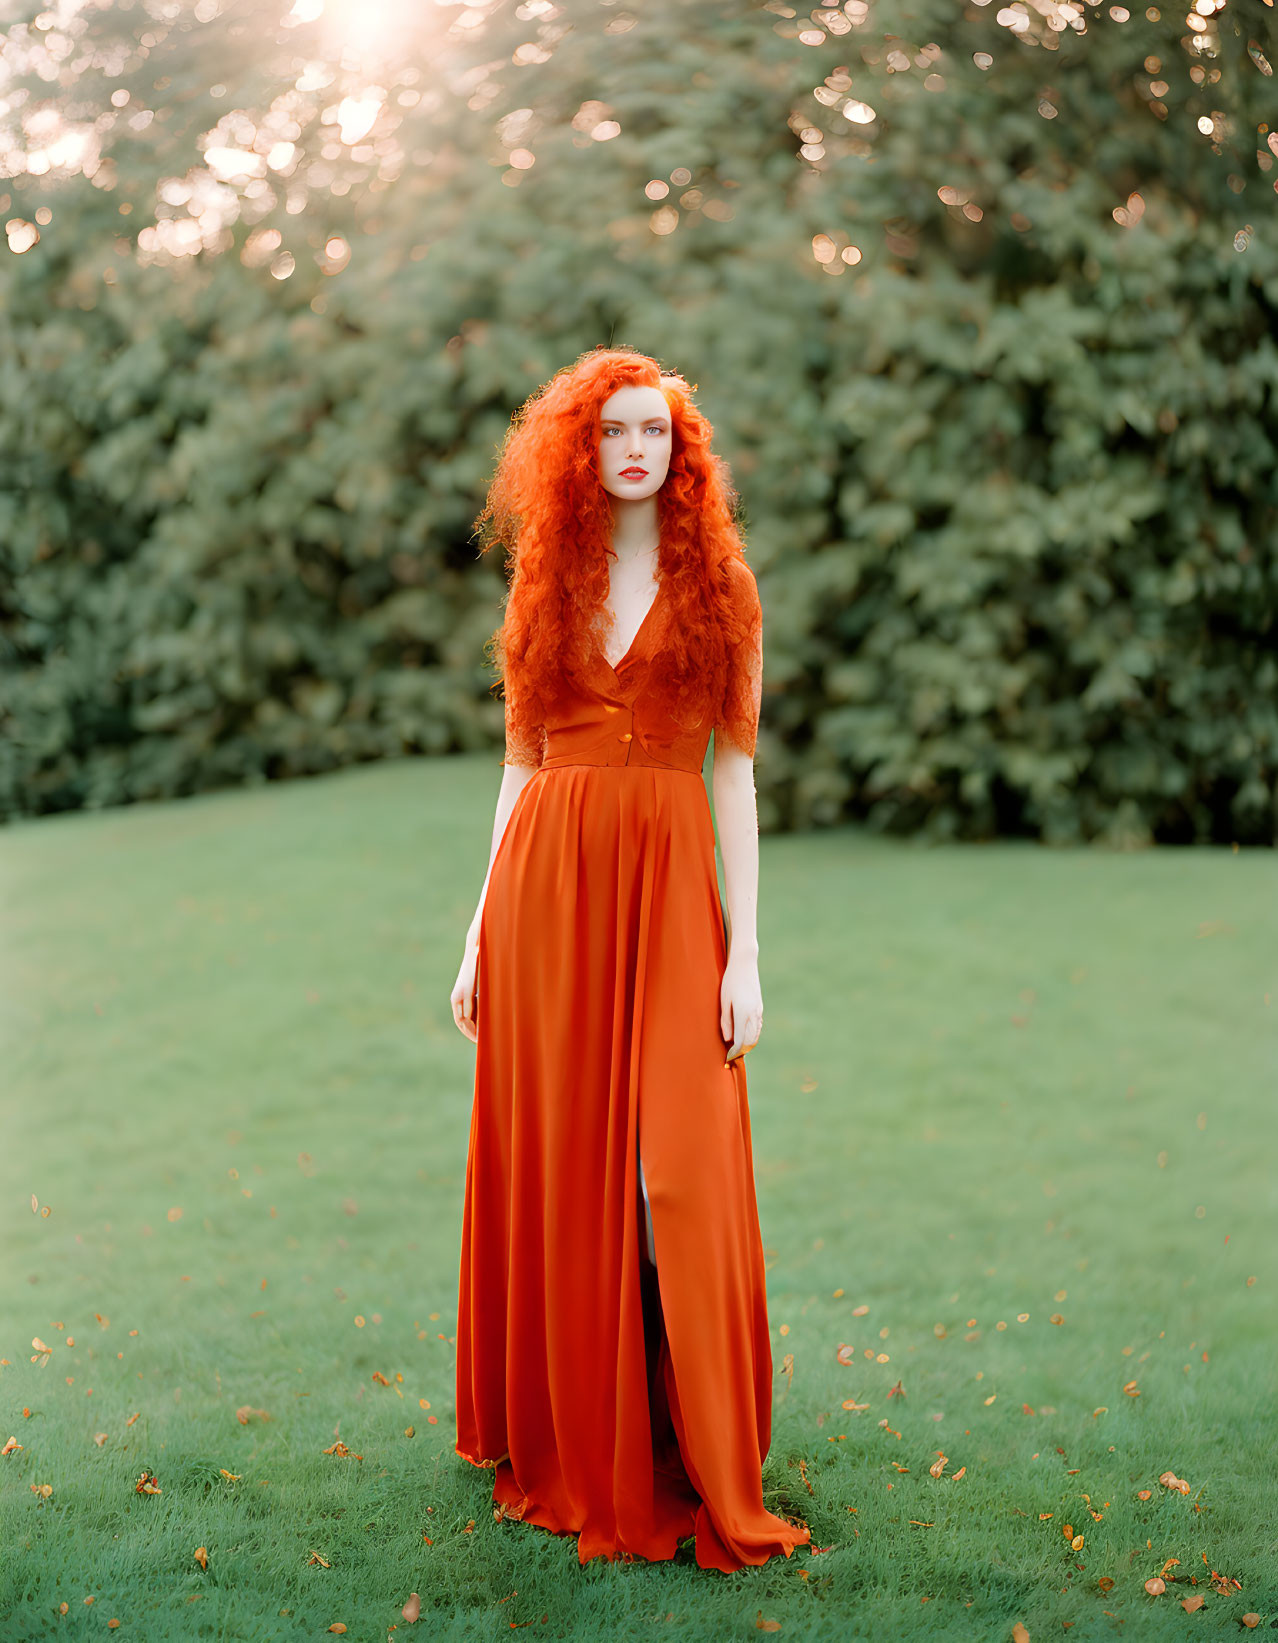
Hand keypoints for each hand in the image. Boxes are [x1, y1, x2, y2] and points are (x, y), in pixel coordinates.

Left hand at [451, 936, 479, 1043]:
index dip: (468, 1030)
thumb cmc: (481, 968)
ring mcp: (459, 995)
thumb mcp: (480, 986)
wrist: (474, 951)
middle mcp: (456, 998)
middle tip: (478, 1043)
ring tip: (479, 1040)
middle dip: (469, 1033)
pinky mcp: (465, 992)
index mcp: (458, 998)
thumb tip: (489, 1008)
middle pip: (460, 1022)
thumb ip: (481, 998)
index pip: (461, 1019)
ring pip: (462, 1020)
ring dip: (470, 1031)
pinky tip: (479, 1030)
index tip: (477, 1038)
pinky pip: (467, 1012)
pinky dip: (472, 1023)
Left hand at [720, 950, 761, 1064]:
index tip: (728, 1059)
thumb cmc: (730, 980)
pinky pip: (757, 1026)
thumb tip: (728, 1039)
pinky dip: (752, 1035)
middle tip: (731, 1057)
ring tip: (736, 1049)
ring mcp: (758, 1011)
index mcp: (743, 1014)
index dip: (734, 1052)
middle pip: (750, 1041)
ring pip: (755, 1034)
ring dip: (747, 1044)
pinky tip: (744, 1035)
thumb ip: (725, 1021)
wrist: (745, 964)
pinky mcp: (759, 1007)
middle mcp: (753, 1014)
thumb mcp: (724, 1000)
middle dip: (741, 1051)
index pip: (740, 1040)